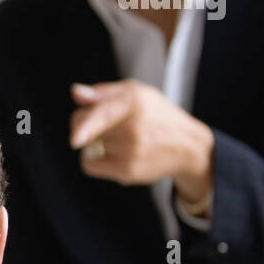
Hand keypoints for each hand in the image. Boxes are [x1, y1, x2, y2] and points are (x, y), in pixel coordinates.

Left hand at [69, 79, 213, 200]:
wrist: (187, 146)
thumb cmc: (155, 115)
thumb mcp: (135, 93)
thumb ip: (103, 92)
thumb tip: (76, 92)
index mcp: (134, 101)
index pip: (103, 114)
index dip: (86, 126)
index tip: (76, 139)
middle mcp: (133, 127)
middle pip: (82, 127)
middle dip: (83, 124)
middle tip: (104, 124)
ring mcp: (131, 151)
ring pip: (86, 146)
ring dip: (94, 143)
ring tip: (121, 140)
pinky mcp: (128, 171)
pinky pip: (90, 166)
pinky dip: (93, 160)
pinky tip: (112, 154)